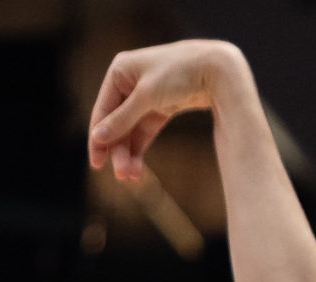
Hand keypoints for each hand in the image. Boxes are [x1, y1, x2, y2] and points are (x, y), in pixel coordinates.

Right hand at [86, 40, 247, 183]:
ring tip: (131, 177)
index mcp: (119, 72)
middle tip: (122, 176)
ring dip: (129, 153)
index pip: (103, 110)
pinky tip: (137, 168)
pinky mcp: (162, 107)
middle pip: (117, 123)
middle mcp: (129, 82)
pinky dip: (141, 148)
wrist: (218, 70)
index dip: (98, 138)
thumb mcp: (147, 96)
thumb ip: (122, 119)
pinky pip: (145, 131)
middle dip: (119, 150)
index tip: (96, 164)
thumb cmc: (179, 73)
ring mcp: (146, 95)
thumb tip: (97, 138)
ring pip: (131, 130)